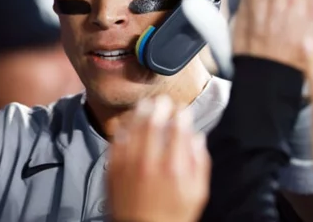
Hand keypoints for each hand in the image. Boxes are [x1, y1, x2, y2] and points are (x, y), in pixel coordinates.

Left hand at [108, 96, 209, 221]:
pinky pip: (117, 139)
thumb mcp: (197, 193)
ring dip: (141, 111)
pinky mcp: (112, 167)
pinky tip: (129, 123)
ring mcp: (127, 163)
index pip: (178, 128)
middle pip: (153, 121)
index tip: (183, 110)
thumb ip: (199, 163)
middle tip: (163, 101)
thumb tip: (197, 138)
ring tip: (146, 105)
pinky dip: (124, 127)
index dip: (181, 113)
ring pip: (132, 126)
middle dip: (160, 106)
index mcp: (173, 166)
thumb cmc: (172, 215)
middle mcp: (149, 161)